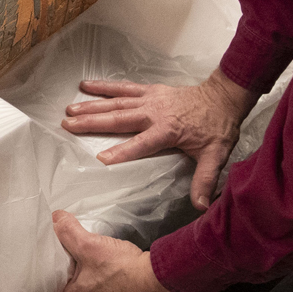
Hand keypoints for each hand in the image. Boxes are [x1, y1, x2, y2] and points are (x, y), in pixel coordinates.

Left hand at [41, 211, 173, 291]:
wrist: (158, 280)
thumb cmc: (123, 268)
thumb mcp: (91, 244)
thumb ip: (68, 231)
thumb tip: (55, 218)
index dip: (33, 289)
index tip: (29, 277)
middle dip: (54, 286)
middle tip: (48, 268)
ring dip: (74, 289)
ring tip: (69, 270)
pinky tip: (92, 278)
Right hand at [61, 69, 255, 208]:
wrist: (223, 97)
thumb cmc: (218, 127)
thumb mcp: (215, 155)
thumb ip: (205, 180)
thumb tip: (201, 206)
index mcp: (167, 130)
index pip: (140, 144)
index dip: (121, 151)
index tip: (100, 158)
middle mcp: (154, 112)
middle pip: (118, 119)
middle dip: (92, 122)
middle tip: (68, 125)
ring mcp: (150, 99)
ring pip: (116, 102)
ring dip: (91, 106)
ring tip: (69, 109)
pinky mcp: (149, 90)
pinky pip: (123, 87)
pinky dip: (104, 86)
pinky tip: (85, 86)